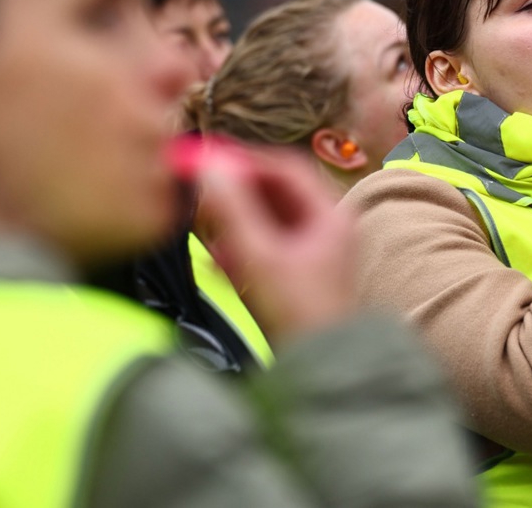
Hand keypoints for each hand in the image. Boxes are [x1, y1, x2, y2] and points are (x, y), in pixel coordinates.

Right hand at [198, 141, 356, 343]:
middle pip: (276, 192)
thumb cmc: (298, 315)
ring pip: (270, 219)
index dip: (244, 160)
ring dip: (237, 221)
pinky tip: (221, 262)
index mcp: (331, 215)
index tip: (207, 159)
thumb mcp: (258, 257)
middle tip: (201, 190)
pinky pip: (268, 245)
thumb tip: (209, 166)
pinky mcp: (302, 275)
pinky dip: (243, 246)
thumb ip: (232, 209)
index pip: (285, 167)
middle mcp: (329, 227)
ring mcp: (317, 252)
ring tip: (207, 231)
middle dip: (237, 192)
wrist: (320, 371)